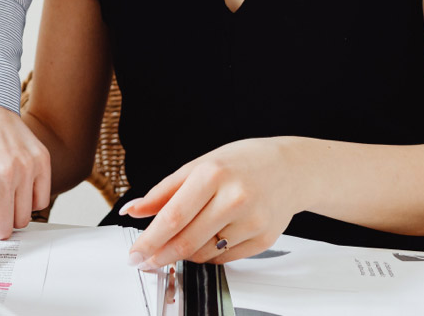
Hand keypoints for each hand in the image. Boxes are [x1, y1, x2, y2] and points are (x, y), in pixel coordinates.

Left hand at [123, 138, 302, 268]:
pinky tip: (208, 240)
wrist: (289, 169)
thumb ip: (164, 191)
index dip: (149, 240)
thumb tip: (133, 210)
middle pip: (187, 240)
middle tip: (145, 261)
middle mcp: (234, 198)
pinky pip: (223, 259)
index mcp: (213, 174)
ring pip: (203, 254)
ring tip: (182, 240)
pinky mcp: (263, 240)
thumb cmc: (242, 163)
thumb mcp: (199, 166)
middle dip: (160, 255)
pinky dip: (208, 254)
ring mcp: (252, 221)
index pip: (173, 216)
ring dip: (184, 254)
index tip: (135, 253)